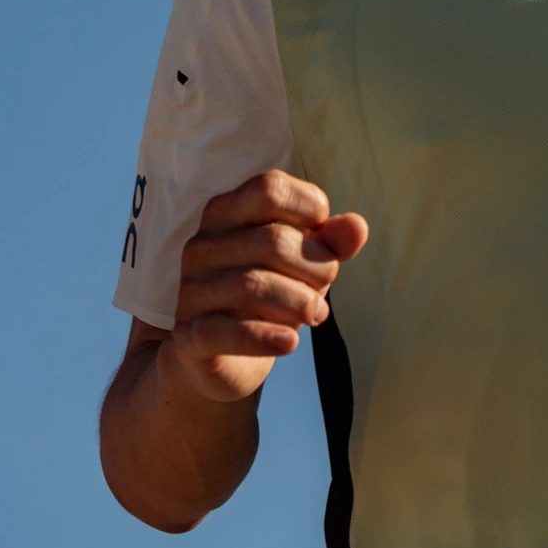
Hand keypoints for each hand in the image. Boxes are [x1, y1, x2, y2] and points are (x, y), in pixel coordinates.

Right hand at [165, 171, 368, 404]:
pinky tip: (291, 342)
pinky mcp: (189, 337)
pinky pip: (224, 331)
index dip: (310, 208)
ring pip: (252, 285)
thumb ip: (332, 242)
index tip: (323, 236)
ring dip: (299, 302)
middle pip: (272, 240)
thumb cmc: (270, 294)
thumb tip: (358, 227)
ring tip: (315, 314)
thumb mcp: (306, 263)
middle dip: (316, 266)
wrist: (223, 359)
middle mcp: (202, 245)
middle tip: (325, 288)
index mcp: (226, 212)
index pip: (270, 188)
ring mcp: (191, 290)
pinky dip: (265, 338)